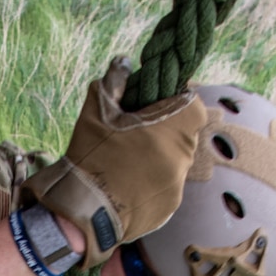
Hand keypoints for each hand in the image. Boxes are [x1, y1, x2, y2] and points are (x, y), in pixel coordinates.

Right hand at [24, 60, 206, 264]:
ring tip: (129, 162)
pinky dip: (153, 182)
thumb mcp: (96, 112)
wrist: (82, 213)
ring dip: (160, 157)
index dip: (179, 101)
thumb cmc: (90, 158)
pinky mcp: (168, 209)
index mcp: (169, 132)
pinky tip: (128, 184)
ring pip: (176, 162)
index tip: (159, 103)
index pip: (193, 106)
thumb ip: (113, 82)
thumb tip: (123, 62)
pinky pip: (167, 187)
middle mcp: (180, 160)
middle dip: (166, 130)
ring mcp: (176, 187)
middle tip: (138, 132)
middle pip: (184, 135)